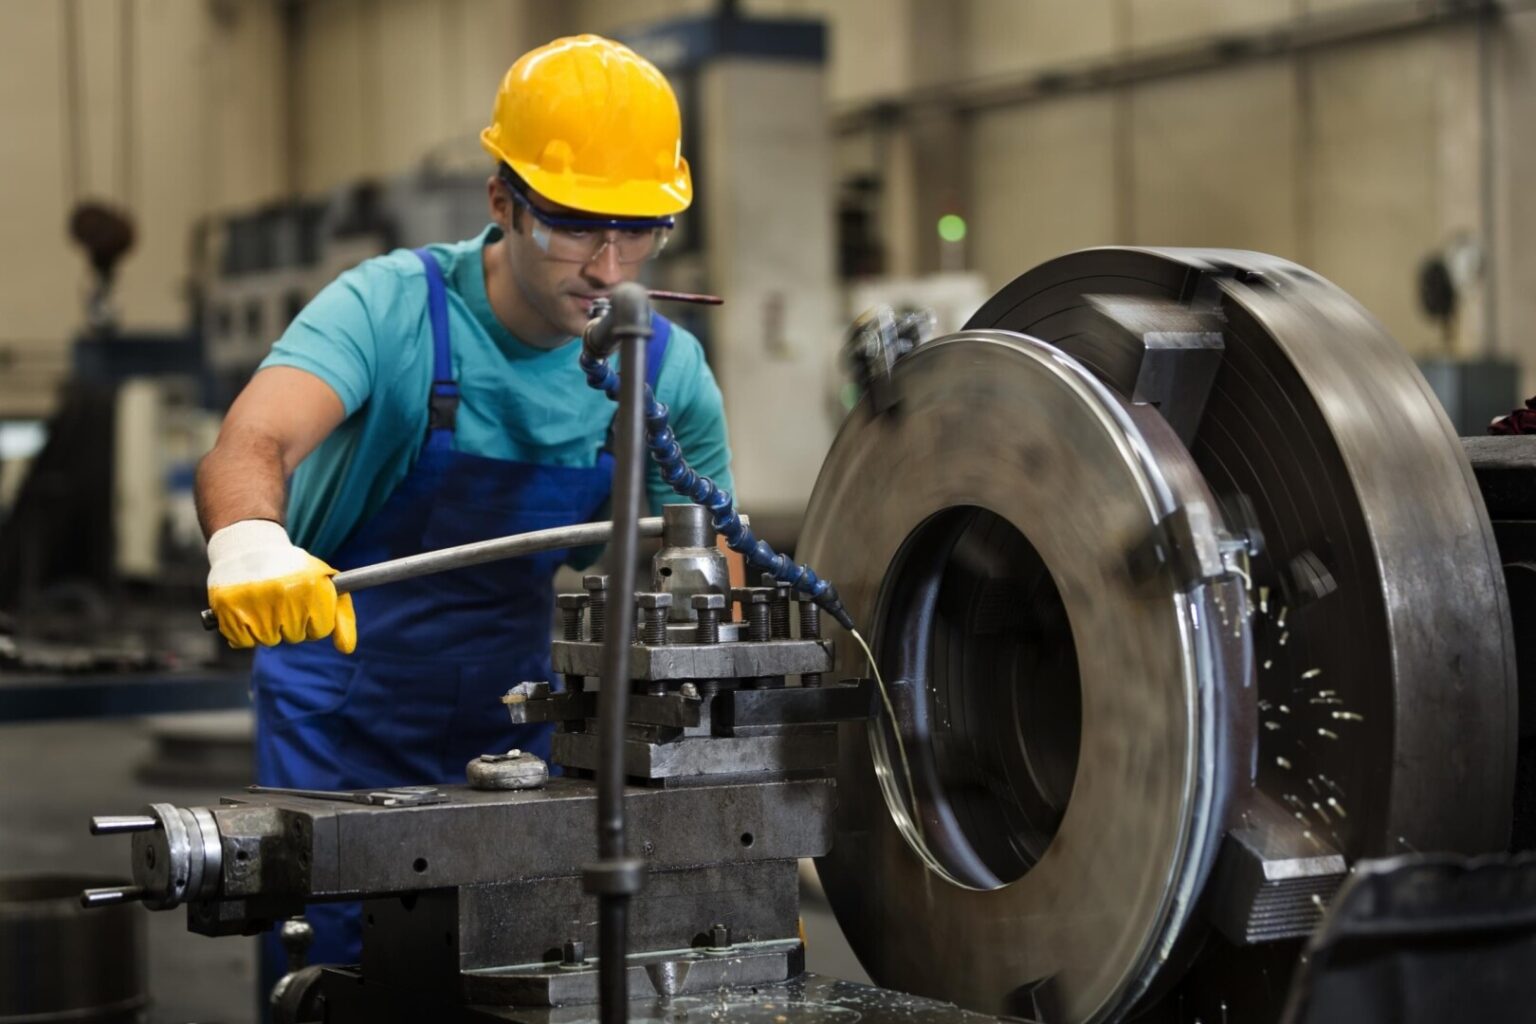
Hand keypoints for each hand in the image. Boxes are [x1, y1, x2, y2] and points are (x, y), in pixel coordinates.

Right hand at [206, 520, 356, 652]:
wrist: (249, 547)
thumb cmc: (293, 571)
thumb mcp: (325, 584)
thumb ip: (342, 617)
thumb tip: (347, 649)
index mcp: (312, 587)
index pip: (320, 631)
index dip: (313, 620)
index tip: (305, 603)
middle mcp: (285, 595)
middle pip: (294, 637)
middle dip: (290, 623)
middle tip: (281, 598)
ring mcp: (256, 602)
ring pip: (269, 640)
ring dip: (267, 627)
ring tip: (263, 601)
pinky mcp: (230, 609)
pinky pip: (243, 642)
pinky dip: (244, 631)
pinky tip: (246, 609)